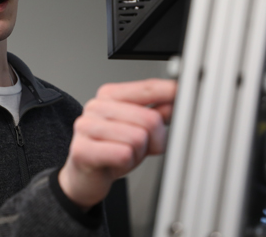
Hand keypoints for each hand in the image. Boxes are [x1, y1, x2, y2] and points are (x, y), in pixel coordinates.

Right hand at [58, 78, 175, 210]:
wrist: (83, 176)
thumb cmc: (109, 150)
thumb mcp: (136, 129)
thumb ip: (156, 113)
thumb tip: (176, 101)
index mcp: (109, 95)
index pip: (147, 88)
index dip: (169, 92)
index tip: (183, 93)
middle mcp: (96, 106)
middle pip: (148, 118)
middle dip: (154, 139)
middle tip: (143, 147)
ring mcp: (86, 127)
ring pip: (138, 138)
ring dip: (138, 153)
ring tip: (125, 154)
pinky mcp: (82, 149)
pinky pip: (123, 154)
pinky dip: (127, 163)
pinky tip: (116, 162)